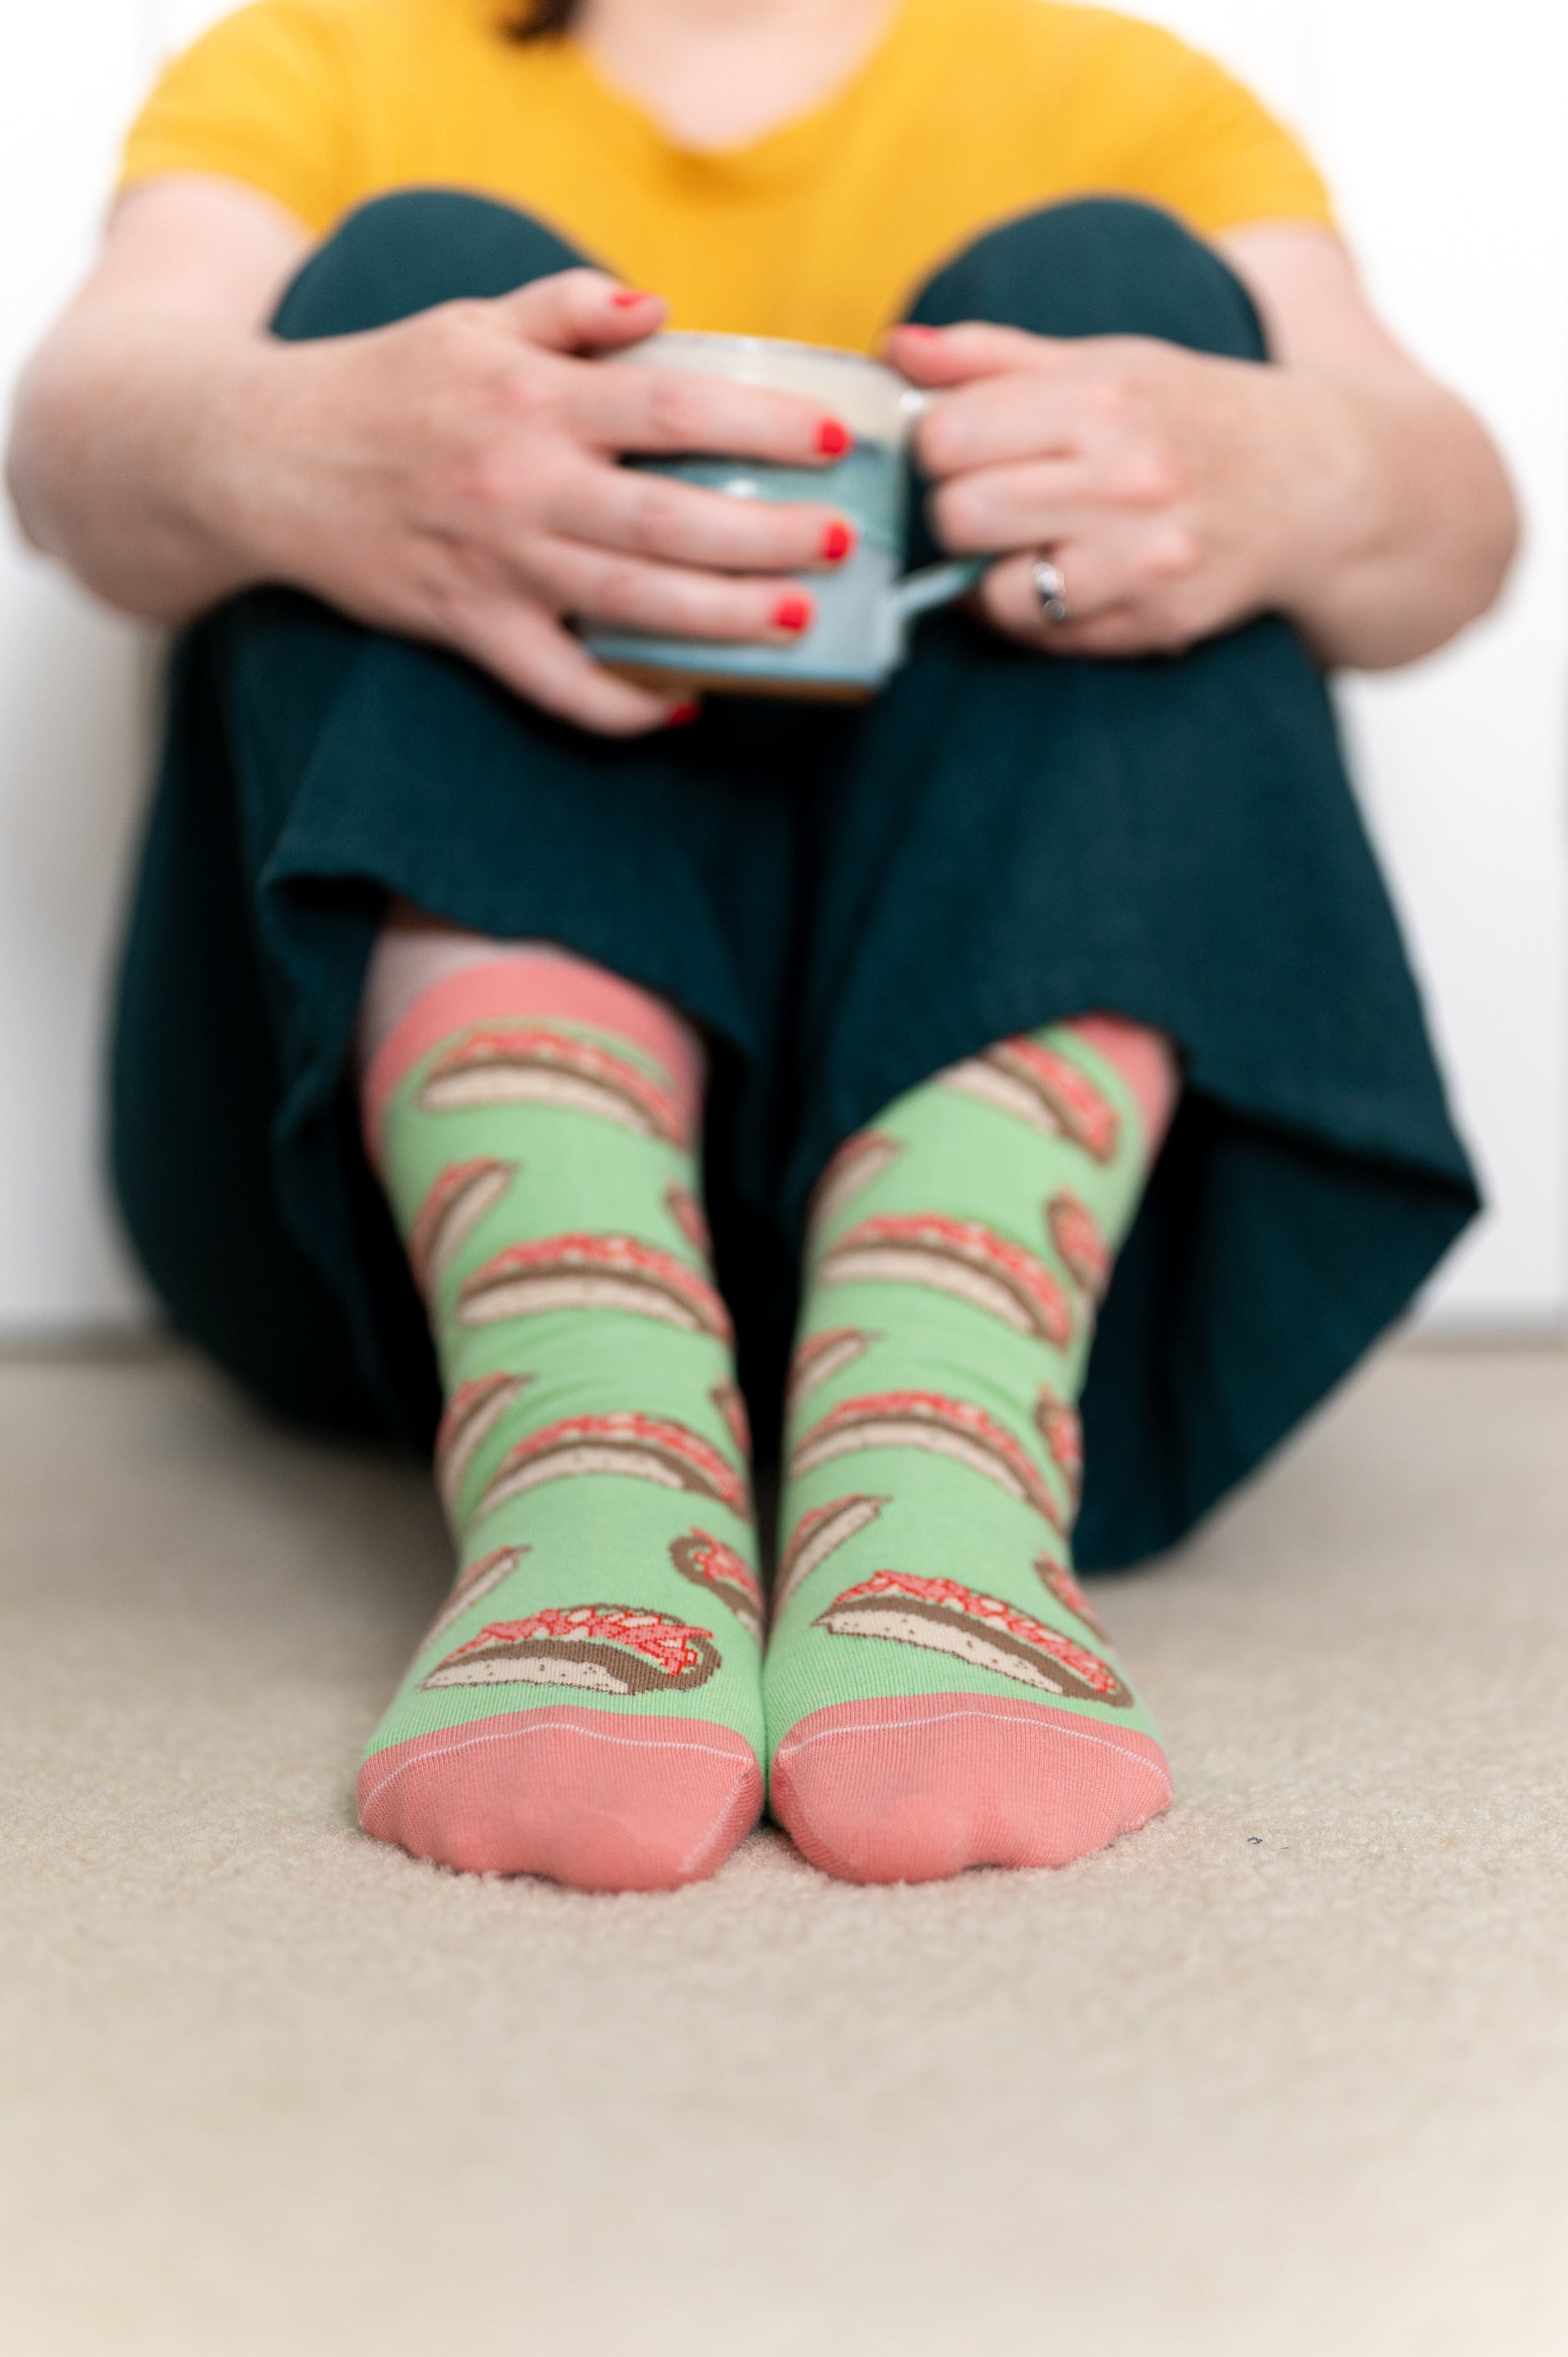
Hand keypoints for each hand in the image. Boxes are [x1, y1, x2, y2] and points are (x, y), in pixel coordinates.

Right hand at [225, 270, 854, 731]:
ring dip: (719, 622)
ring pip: (628, 606)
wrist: (259, 457)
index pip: (668, 408)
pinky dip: (620, 708)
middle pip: (666, 519)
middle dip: (765, 536)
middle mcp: (520, 483)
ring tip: (795, 624)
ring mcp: (494, 563)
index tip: (828, 440)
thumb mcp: (471, 320)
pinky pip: (555, 686)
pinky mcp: (464, 627)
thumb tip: (660, 307)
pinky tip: (682, 708)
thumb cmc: (384, 385)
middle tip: (838, 544)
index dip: (756, 426)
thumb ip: (568, 308)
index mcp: (533, 398)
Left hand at [887, 319, 1306, 658]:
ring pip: (994, 591)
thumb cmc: (1193, 416)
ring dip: (994, 574)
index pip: (947, 434)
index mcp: (1103, 397)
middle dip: (958, 512)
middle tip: (993, 502)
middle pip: (958, 516)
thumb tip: (895, 349)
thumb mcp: (1105, 362)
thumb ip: (993, 357)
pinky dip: (1038, 614)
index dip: (936, 445)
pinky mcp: (1157, 621)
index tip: (963, 447)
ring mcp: (1145, 558)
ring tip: (1031, 544)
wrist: (1316, 484)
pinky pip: (1045, 635)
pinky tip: (1069, 578)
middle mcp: (1127, 477)